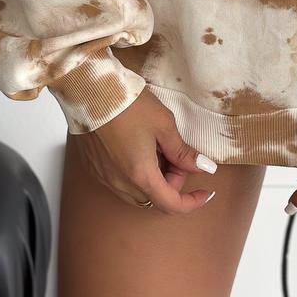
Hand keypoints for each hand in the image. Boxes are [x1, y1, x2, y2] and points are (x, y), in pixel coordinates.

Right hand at [73, 87, 217, 214]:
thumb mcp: (164, 124)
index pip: (171, 205)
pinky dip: (136, 173)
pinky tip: (139, 146)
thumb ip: (184, 152)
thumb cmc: (128, 104)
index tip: (206, 191)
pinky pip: (121, 181)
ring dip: (154, 178)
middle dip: (172, 181)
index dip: (192, 202)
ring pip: (138, 191)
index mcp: (141, 175)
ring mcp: (105, 177)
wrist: (91, 91)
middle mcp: (120, 183)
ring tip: (158, 147)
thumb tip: (204, 167)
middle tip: (178, 154)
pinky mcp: (95, 168)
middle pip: (155, 198)